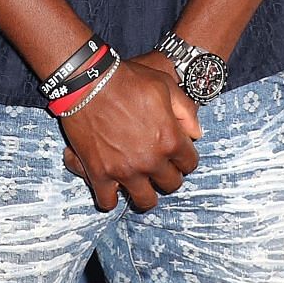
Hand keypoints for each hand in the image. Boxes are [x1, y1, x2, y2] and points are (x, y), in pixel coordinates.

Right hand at [58, 55, 202, 210]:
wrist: (88, 82)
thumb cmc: (127, 80)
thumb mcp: (165, 85)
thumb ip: (186, 110)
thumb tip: (196, 133)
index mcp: (170, 140)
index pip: (190, 164)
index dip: (184, 157)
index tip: (175, 153)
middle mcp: (151, 160)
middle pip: (171, 184)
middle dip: (167, 174)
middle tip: (157, 164)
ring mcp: (125, 171)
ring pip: (145, 201)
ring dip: (145, 192)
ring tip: (139, 181)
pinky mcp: (99, 174)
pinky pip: (108, 202)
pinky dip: (111, 198)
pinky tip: (113, 187)